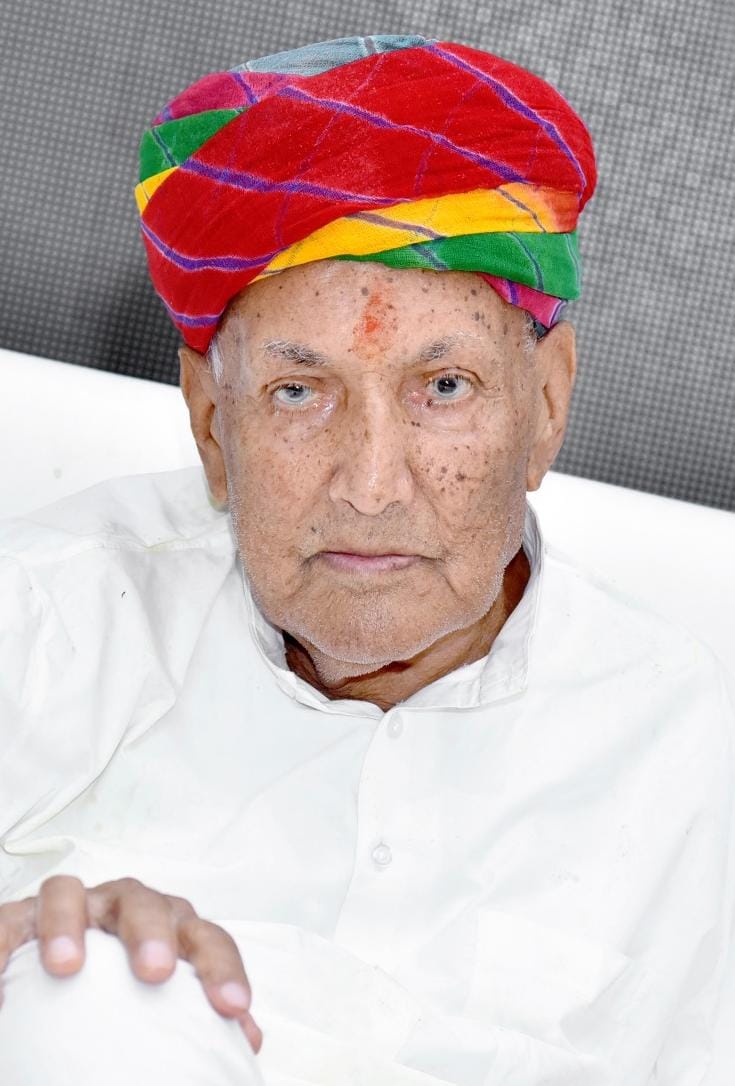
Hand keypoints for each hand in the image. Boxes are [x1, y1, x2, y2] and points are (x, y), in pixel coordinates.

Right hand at [0, 875, 262, 1051]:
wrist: (64, 965)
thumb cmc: (124, 988)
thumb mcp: (162, 999)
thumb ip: (195, 1014)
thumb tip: (243, 1042)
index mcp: (169, 929)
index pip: (204, 936)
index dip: (221, 966)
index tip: (232, 1007)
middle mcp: (123, 910)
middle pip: (145, 902)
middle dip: (153, 931)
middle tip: (155, 972)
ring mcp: (73, 908)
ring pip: (72, 892)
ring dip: (70, 923)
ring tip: (65, 965)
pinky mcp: (22, 920)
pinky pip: (12, 920)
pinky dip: (6, 942)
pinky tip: (2, 981)